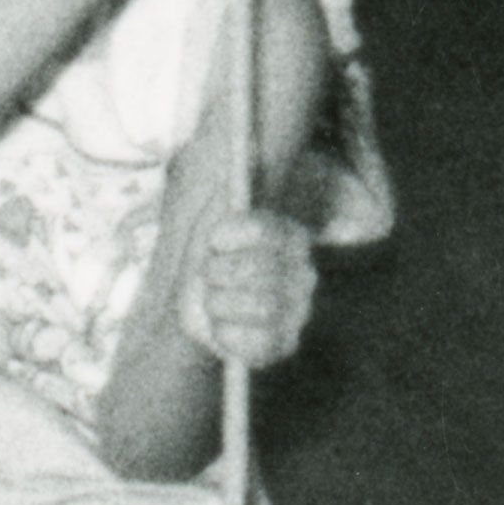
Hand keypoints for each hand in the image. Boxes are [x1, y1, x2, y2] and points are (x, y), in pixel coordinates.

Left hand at [183, 207, 315, 372]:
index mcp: (290, 236)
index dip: (230, 236)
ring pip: (261, 304)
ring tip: (212, 302)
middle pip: (257, 268)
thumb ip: (225, 199)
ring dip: (220, 303)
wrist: (199, 308)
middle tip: (206, 277)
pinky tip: (219, 325)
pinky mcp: (285, 345)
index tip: (212, 242)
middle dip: (218, 273)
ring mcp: (298, 311)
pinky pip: (257, 342)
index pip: (264, 229)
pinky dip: (226, 334)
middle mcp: (303, 273)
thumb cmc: (209, 261)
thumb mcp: (210, 224)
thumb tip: (234, 159)